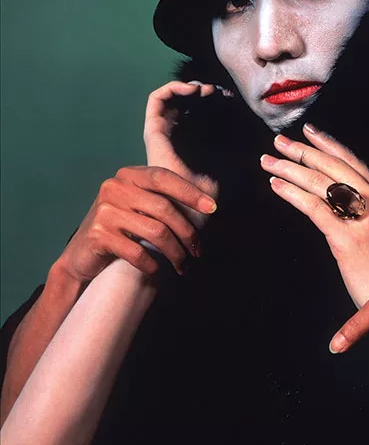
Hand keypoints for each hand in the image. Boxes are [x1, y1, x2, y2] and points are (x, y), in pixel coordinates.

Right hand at [57, 165, 217, 281]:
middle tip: (198, 250)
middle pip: (164, 208)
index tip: (211, 208)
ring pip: (155, 231)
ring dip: (175, 252)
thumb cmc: (119, 230)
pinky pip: (137, 252)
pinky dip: (152, 263)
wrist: (80, 257)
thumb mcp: (137, 206)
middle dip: (187, 232)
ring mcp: (104, 211)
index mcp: (127, 176)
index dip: (189, 192)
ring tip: (183, 264)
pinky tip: (157, 269)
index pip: (163, 177)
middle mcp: (114, 188)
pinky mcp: (98, 235)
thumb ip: (161, 199)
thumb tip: (207, 203)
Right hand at [144, 80, 222, 225]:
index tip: (230, 99)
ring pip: (170, 97)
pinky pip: (155, 101)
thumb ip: (235, 155)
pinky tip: (190, 91)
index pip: (197, 112)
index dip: (212, 100)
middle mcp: (173, 138)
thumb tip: (252, 134)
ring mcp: (161, 134)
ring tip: (205, 90)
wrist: (183, 214)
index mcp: (189, 145)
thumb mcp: (226, 173)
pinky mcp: (152, 132)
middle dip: (200, 91)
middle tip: (218, 92)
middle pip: (183, 102)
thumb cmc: (202, 203)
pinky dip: (171, 89)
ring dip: (188, 87)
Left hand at [260, 123, 368, 307]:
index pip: (355, 163)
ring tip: (269, 163)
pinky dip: (292, 194)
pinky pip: (314, 207)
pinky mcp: (349, 240)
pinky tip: (277, 187)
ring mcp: (367, 221)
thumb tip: (339, 195)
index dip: (329, 145)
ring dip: (291, 169)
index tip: (309, 133)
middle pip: (336, 166)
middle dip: (303, 151)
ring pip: (322, 183)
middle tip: (279, 142)